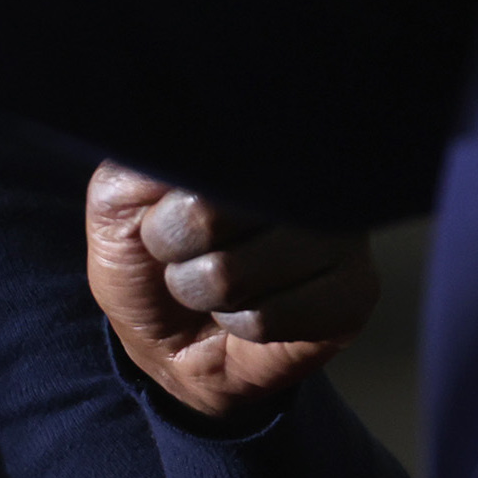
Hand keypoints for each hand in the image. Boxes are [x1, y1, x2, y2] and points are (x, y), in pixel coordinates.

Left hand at [85, 162, 381, 423]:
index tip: (166, 215)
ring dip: (205, 294)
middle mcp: (307, 168)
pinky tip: (256, 310)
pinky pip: (267, 319)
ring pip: (233, 273)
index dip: (160, 207)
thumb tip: (178, 152)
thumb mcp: (120, 199)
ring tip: (220, 285)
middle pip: (206, 215)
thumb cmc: (152, 259)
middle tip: (192, 254)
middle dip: (174, 251)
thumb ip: (141, 165)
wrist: (177, 344)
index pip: (198, 155)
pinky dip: (240, 325)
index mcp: (251, 133)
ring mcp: (340, 228)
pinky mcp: (356, 291)